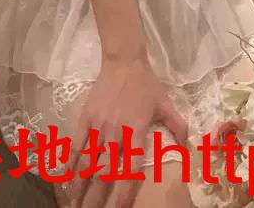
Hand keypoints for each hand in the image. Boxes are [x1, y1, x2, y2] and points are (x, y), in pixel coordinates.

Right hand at [66, 56, 187, 206]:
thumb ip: (177, 126)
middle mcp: (115, 133)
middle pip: (104, 173)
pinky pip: (75, 145)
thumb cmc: (146, 85)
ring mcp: (98, 127)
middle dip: (96, 198)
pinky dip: (69, 164)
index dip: (123, 194)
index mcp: (136, 132)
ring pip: (86, 163)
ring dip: (79, 187)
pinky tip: (65, 180)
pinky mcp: (85, 119)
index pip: (129, 170)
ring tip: (74, 206)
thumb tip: (188, 147)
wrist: (124, 61)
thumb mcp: (166, 104)